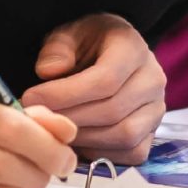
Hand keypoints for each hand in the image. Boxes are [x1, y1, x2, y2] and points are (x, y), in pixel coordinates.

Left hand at [24, 13, 165, 165]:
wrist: (109, 56)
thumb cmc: (86, 46)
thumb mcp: (68, 35)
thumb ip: (57, 49)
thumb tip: (48, 71)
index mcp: (133, 48)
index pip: (106, 79)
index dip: (66, 94)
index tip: (31, 97)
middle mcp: (153, 79)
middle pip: (113, 110)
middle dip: (69, 119)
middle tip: (37, 120)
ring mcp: (156, 109)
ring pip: (124, 135)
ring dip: (83, 138)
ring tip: (55, 130)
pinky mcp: (152, 134)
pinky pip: (131, 153)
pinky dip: (102, 153)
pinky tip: (78, 141)